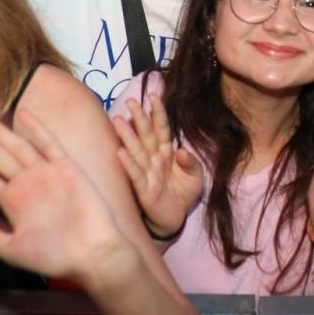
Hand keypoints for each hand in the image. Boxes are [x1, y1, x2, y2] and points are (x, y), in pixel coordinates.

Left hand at [0, 110, 129, 283]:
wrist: (92, 254)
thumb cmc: (53, 256)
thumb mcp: (10, 249)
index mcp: (11, 201)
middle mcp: (26, 183)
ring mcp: (46, 173)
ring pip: (16, 146)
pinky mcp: (66, 169)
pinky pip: (49, 145)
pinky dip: (37, 130)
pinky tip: (22, 116)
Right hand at [112, 94, 201, 239]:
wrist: (175, 218)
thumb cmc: (182, 194)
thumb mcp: (195, 177)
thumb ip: (192, 163)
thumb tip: (182, 150)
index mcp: (166, 153)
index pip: (161, 129)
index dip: (158, 113)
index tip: (154, 96)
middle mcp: (154, 159)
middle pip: (146, 135)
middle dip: (139, 118)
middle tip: (131, 101)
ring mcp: (147, 173)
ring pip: (136, 151)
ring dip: (127, 136)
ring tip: (118, 120)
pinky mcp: (143, 190)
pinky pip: (135, 174)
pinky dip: (127, 163)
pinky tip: (119, 152)